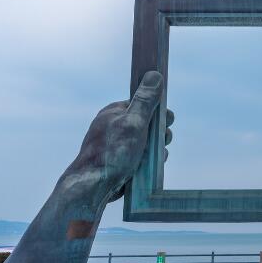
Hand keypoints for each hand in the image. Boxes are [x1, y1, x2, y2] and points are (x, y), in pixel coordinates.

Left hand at [57, 70, 173, 204]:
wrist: (94, 188)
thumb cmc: (112, 153)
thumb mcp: (134, 122)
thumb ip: (146, 101)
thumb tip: (154, 74)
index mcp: (115, 112)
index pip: (144, 103)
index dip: (159, 112)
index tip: (167, 120)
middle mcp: (116, 126)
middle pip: (149, 124)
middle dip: (160, 133)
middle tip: (163, 140)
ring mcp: (119, 144)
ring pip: (149, 142)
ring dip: (157, 149)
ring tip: (154, 157)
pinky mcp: (122, 161)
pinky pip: (143, 157)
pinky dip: (150, 161)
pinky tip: (149, 166)